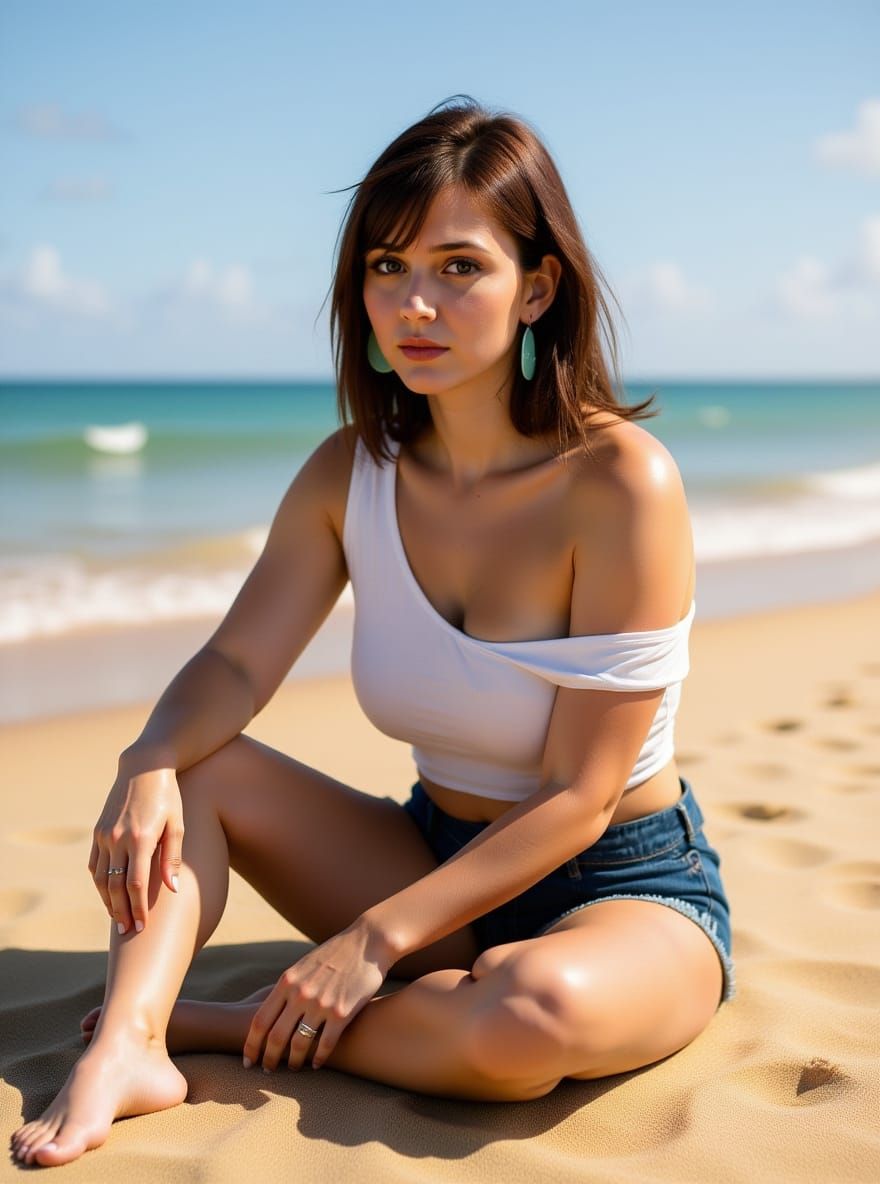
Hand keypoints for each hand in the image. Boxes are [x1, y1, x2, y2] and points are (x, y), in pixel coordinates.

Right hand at [88, 756, 183, 934]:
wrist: (144, 768)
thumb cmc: (168, 797)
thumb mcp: (178, 824)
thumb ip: (172, 858)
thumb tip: (172, 890)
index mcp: (140, 838)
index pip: (135, 884)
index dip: (138, 907)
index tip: (142, 926)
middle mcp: (118, 838)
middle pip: (114, 886)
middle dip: (122, 911)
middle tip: (128, 931)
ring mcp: (104, 835)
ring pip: (100, 878)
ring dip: (108, 902)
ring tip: (118, 919)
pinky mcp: (98, 831)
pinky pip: (94, 864)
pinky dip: (99, 883)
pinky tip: (108, 895)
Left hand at [243, 920, 390, 1071]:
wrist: (366, 943)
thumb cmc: (334, 954)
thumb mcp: (303, 966)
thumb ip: (288, 987)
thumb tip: (273, 1009)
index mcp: (287, 981)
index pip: (260, 1021)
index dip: (251, 1045)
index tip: (247, 1061)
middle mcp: (300, 994)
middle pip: (275, 1037)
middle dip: (268, 1059)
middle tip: (268, 1071)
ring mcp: (321, 1004)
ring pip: (299, 1045)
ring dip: (293, 1062)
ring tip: (293, 1068)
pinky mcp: (342, 1013)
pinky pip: (325, 1044)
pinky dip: (318, 1059)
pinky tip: (316, 1064)